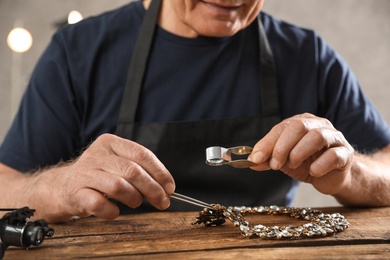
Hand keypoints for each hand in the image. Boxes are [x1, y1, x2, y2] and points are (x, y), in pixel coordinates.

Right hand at [29, 133, 174, 221]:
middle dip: (153, 189)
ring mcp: (84, 173)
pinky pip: (100, 204)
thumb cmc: (99, 175)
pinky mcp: (76, 192)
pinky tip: (115, 211)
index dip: (160, 172)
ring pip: (119, 186)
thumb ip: (139, 168)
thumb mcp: (117, 162)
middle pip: (133, 171)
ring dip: (134, 198)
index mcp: (110, 142)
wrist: (63, 186)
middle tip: (162, 202)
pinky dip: (112, 211)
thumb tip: (166, 186)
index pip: (141, 154)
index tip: (170, 187)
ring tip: (136, 203)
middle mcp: (96, 154)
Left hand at [248, 113, 354, 194]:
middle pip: (299, 126)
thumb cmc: (307, 164)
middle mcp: (319, 125)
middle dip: (282, 146)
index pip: (282, 127)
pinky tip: (313, 171)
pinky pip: (334, 155)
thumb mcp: (284, 161)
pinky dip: (320, 164)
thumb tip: (252, 161)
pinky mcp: (345, 154)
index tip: (256, 158)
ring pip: (317, 136)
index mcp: (301, 123)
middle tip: (275, 164)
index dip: (267, 142)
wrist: (332, 177)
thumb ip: (268, 159)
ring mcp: (334, 138)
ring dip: (299, 153)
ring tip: (292, 166)